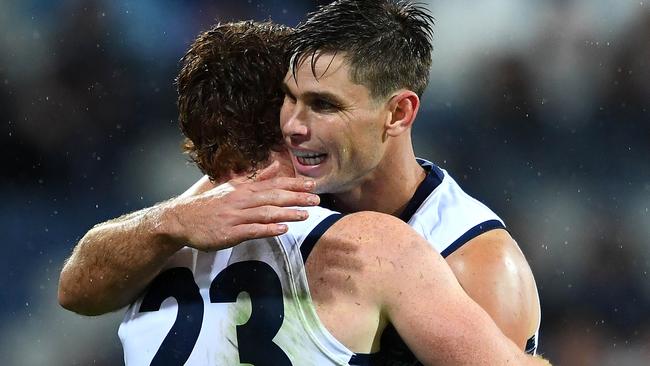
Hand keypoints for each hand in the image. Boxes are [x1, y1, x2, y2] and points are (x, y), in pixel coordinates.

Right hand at [162, 164, 319, 250]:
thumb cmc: (211, 204)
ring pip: (265, 213)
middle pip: (274, 197)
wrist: (182, 219)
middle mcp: (242, 200)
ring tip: (306, 214)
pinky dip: (268, 229)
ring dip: (287, 213)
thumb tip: (276, 165)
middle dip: (297, 197)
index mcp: (244, 189)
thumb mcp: (233, 186)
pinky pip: (252, 230)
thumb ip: (256, 177)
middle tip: (317, 199)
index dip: (294, 184)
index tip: (312, 184)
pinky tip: (282, 229)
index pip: (274, 184)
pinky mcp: (229, 233)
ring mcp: (236, 216)